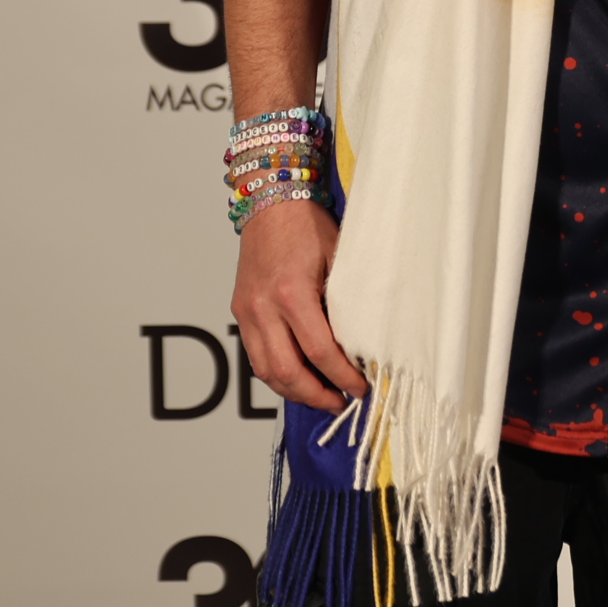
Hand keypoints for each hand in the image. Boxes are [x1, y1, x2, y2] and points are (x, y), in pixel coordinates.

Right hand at [230, 201, 367, 411]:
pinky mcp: (241, 311)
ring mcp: (248, 311)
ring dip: (294, 391)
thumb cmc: (309, 225)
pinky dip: (276, 374)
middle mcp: (263, 307)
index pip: (320, 352)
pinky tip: (298, 379)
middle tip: (342, 404)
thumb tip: (366, 341)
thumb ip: (348, 301)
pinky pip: (255, 355)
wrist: (272, 202)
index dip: (342, 377)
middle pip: (287, 371)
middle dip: (316, 396)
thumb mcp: (340, 259)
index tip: (361, 388)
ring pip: (265, 370)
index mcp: (292, 293)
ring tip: (322, 398)